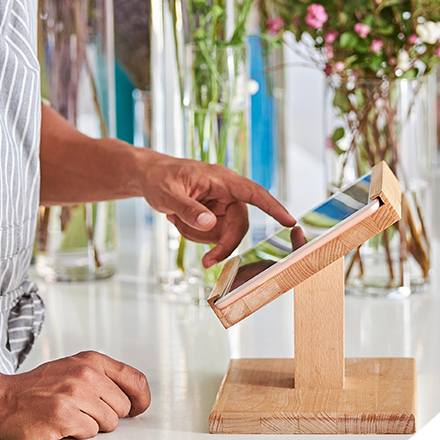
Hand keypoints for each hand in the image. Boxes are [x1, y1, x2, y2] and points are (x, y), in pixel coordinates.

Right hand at [0, 351, 150, 439]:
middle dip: (107, 415)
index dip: (141, 400)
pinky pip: (89, 434)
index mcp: (91, 360)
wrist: (0, 400)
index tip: (137, 409)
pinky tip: (60, 425)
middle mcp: (85, 373)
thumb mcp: (71, 369)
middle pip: (123, 407)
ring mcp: (74, 394)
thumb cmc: (35, 389)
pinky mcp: (64, 416)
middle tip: (83, 412)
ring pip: (109, 424)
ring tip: (70, 417)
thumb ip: (101, 378)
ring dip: (91, 426)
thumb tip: (132, 398)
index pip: (135, 380)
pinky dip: (77, 435)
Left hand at [140, 158, 296, 268]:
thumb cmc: (159, 178)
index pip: (253, 193)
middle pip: (239, 225)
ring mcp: (221, 204)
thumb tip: (211, 225)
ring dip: (199, 236)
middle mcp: (226, 192)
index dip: (273, 207)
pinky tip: (177, 220)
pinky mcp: (214, 215)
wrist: (149, 177)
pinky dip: (194, 234)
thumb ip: (188, 209)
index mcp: (221, 179)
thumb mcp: (168, 194)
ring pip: (224, 233)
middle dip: (223, 244)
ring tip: (174, 219)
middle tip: (207, 262)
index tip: (290, 221)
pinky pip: (213, 235)